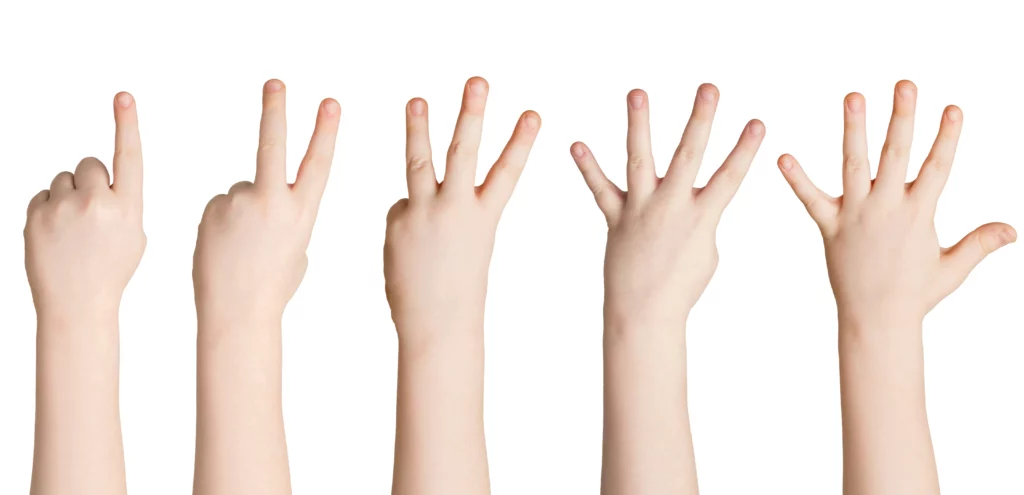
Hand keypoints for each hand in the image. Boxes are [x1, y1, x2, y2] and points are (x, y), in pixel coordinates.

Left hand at [25, 92, 145, 317]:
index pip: (129, 157)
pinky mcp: (36, 215)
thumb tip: (101, 179)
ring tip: (72, 228)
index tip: (123, 96)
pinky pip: (42, 194)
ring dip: (67, 194)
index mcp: (128, 207)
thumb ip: (122, 201)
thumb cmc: (110, 269)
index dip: (126, 124)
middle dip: (89, 180)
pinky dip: (48, 209)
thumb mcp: (133, 234)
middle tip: (91, 211)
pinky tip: (56, 234)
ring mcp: (63, 208)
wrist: (76, 303)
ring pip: (64, 178)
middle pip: (89, 163)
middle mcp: (97, 202)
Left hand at [193, 79, 339, 320]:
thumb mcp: (297, 249)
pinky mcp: (213, 207)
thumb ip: (286, 215)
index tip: (329, 103)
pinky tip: (223, 247)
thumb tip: (262, 196)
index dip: (325, 131)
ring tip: (240, 247)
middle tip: (275, 82)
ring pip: (242, 190)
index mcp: (303, 212)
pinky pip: (221, 205)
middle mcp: (273, 200)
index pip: (318, 162)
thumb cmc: (273, 285)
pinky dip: (222, 221)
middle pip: (273, 144)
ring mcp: (241, 202)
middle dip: (275, 110)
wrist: (237, 311)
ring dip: (241, 212)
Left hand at [384, 77, 540, 344]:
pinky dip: (406, 222)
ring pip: (420, 163)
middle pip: (463, 153)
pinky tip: (410, 249)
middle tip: (477, 82)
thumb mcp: (466, 245)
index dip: (520, 141)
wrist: (437, 323)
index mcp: (484, 217)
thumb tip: (408, 196)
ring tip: (416, 99)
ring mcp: (425, 213)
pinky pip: (401, 209)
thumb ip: (441, 211)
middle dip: (471, 114)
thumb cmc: (457, 289)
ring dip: (418, 128)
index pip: (507, 171)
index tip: (533, 112)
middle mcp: (456, 209)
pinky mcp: (398, 221)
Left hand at [571, 85, 764, 327]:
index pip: (730, 176)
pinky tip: (576, 144)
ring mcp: (642, 209)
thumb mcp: (705, 252)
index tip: (759, 120)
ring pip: (640, 159)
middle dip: (701, 119)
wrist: (645, 313)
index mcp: (702, 217)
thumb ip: (698, 218)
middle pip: (689, 155)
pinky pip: (600, 189)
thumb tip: (688, 202)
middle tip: (709, 87)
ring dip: (639, 124)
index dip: (746, 149)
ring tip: (637, 91)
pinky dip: (588, 167)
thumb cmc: (682, 287)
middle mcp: (672, 206)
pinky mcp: (616, 218)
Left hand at [779, 80, 1015, 324]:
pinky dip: (797, 180)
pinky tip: (782, 157)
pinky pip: (810, 199)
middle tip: (905, 84)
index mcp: (919, 213)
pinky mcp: (830, 227)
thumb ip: (979, 243)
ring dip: (853, 130)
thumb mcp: (953, 267)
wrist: (877, 319)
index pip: (937, 167)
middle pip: (896, 155)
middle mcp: (887, 208)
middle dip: (902, 118)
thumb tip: (1013, 229)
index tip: (953, 107)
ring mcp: (857, 215)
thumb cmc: (917, 294)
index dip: (946, 137)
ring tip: (854, 97)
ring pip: (854, 165)